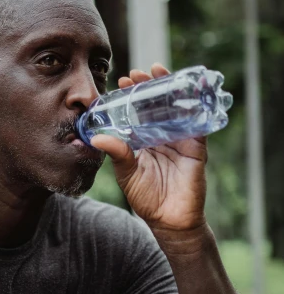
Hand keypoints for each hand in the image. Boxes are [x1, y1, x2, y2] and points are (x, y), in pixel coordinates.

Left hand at [90, 64, 207, 235]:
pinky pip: (197, 123)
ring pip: (177, 108)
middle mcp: (163, 136)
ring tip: (159, 72)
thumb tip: (96, 137)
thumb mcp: (127, 174)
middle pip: (158, 105)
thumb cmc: (147, 199)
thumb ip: (117, 154)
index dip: (132, 96)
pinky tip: (188, 91)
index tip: (123, 81)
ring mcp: (181, 140)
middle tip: (138, 73)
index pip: (139, 112)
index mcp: (145, 141)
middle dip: (150, 86)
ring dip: (170, 88)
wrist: (169, 221)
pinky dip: (193, 106)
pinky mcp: (196, 147)